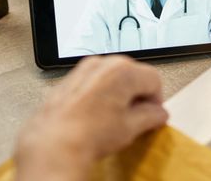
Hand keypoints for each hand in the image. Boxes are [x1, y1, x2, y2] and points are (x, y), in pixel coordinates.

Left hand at [14, 55, 167, 180]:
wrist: (53, 146)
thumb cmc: (89, 135)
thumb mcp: (131, 127)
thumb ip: (152, 116)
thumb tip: (158, 114)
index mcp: (123, 71)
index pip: (153, 79)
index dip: (157, 99)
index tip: (154, 113)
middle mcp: (103, 64)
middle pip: (134, 74)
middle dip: (138, 94)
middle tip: (138, 116)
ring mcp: (84, 69)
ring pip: (113, 76)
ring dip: (120, 93)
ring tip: (116, 117)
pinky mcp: (69, 79)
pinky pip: (94, 81)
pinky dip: (101, 94)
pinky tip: (98, 115)